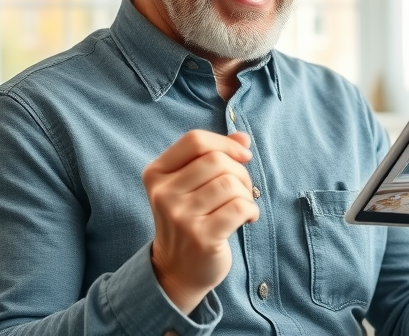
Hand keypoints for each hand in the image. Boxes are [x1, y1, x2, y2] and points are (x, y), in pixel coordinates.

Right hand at [142, 130, 258, 311]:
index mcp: (156, 174)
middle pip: (217, 160)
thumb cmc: (190, 220)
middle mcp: (163, 194)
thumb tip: (243, 137)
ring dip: (246, 193)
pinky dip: (251, 209)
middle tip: (242, 190)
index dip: (225, 143)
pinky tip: (247, 219)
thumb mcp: (193, 185)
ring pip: (230, 183)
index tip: (242, 156)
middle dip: (240, 171)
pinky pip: (240, 206)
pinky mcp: (201, 237)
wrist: (178, 270)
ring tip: (242, 206)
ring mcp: (180, 216)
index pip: (195, 140)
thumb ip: (215, 156)